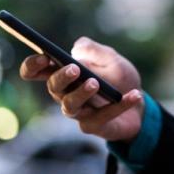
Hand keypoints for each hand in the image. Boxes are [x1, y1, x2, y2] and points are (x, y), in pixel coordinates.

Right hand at [20, 37, 144, 142]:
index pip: (36, 71)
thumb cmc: (119, 78)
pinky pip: (102, 116)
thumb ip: (95, 51)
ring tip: (95, 83)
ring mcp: (78, 111)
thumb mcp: (111, 58)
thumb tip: (77, 48)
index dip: (33, 65)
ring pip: (70, 106)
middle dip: (61, 77)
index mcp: (64, 74)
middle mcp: (65, 94)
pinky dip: (119, 105)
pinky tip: (134, 95)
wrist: (140, 104)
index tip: (43, 57)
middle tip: (74, 69)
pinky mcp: (92, 125)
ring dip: (81, 93)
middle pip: (53, 87)